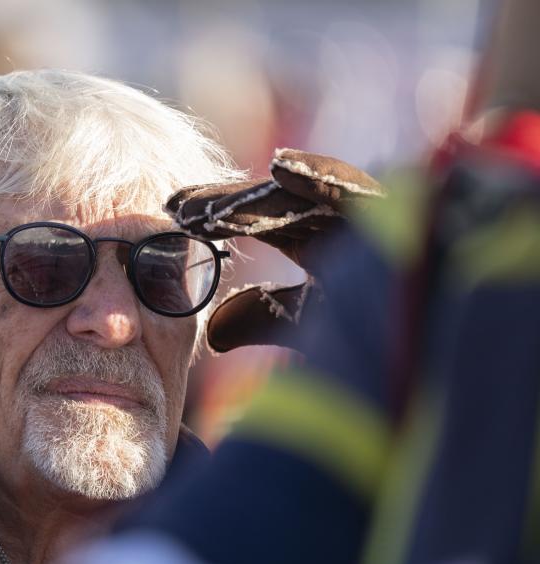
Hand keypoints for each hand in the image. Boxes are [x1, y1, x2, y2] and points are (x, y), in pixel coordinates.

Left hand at [166, 149, 383, 351]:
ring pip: (304, 196)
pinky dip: (321, 180)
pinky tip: (280, 170)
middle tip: (174, 205)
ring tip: (207, 203)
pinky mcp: (394, 210)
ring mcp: (365, 213)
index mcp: (318, 246)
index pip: (260, 226)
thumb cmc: (381, 332)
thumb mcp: (310, 323)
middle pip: (273, 206)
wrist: (445, 338)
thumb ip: (263, 318)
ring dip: (257, 196)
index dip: (217, 221)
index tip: (172, 219)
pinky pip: (356, 191)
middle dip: (225, 205)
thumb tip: (211, 333)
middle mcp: (338, 223)